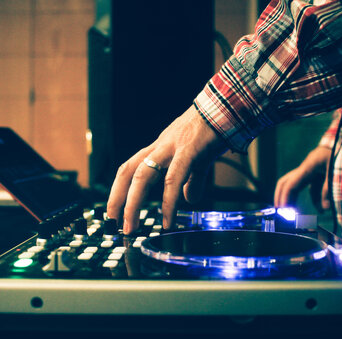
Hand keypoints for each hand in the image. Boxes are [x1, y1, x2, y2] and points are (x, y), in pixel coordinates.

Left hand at [107, 105, 227, 233]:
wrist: (229, 107)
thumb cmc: (213, 130)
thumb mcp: (198, 158)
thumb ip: (191, 180)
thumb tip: (189, 198)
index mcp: (159, 147)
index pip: (129, 168)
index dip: (118, 190)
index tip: (113, 212)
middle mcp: (160, 146)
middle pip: (128, 172)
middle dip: (117, 199)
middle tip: (112, 225)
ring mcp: (172, 147)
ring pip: (143, 175)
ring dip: (134, 204)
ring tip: (132, 228)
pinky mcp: (189, 151)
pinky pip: (173, 179)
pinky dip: (168, 203)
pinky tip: (168, 221)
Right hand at [274, 146, 331, 210]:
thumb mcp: (337, 171)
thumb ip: (329, 189)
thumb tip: (324, 207)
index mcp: (308, 167)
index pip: (291, 185)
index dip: (285, 198)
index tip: (283, 211)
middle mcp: (305, 168)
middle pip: (286, 183)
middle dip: (281, 197)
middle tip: (281, 212)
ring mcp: (310, 171)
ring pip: (297, 186)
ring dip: (298, 200)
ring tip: (302, 215)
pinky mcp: (317, 174)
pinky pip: (310, 188)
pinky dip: (314, 199)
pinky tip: (322, 208)